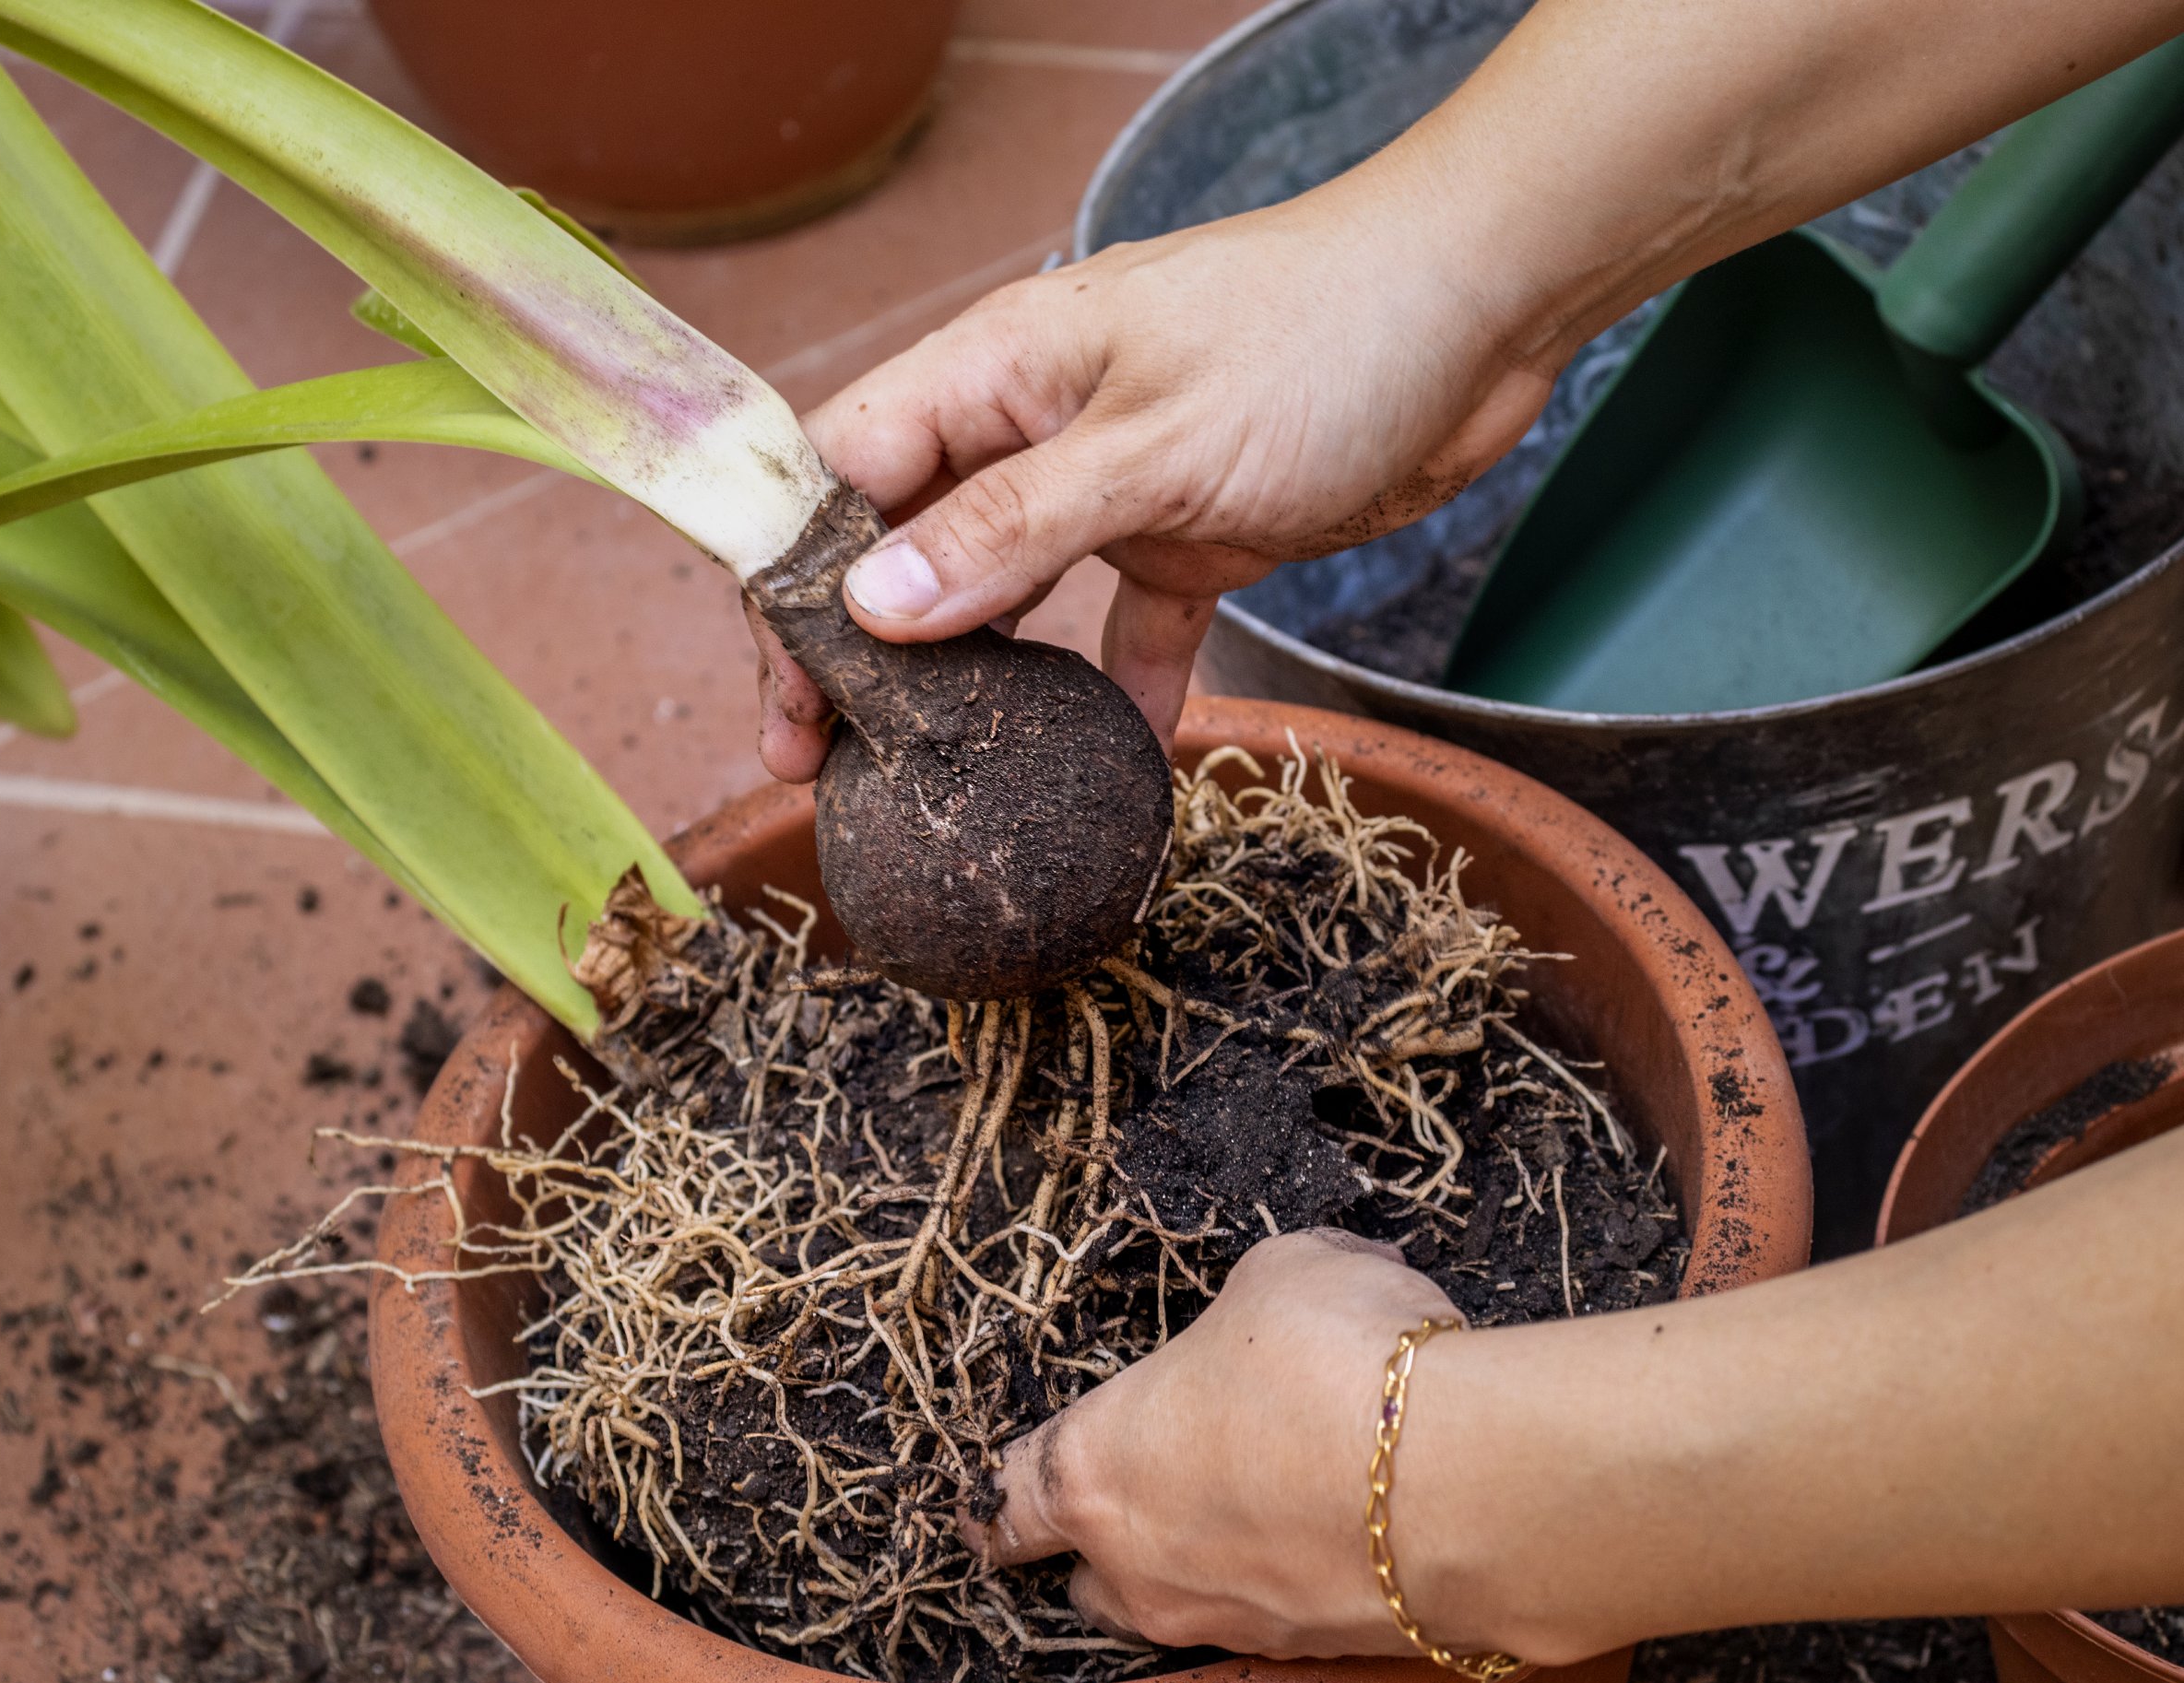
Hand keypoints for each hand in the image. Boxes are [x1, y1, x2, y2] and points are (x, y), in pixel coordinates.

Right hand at [750, 163, 1561, 780]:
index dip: (797, 580)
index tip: (787, 690)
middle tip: (824, 764)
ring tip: (925, 780)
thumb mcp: (1152, 446)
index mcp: (997, 371)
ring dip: (968, 679)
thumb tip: (873, 606)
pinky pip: (1128, 623)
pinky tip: (1114, 764)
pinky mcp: (1190, 531)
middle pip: (906, 542)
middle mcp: (1035, 425)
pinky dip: (1117, 689)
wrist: (1482, 315)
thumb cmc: (1319, 340)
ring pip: (1005, 589)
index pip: (845, 471)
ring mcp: (1110, 483)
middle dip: (861, 652)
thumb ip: (1013, 527)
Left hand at [963, 1228, 1479, 1659]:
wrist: (1461, 1483)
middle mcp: (1139, 1567)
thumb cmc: (1336, 1360)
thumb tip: (1286, 1305)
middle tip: (1160, 1484)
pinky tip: (1351, 1525)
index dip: (1001, 1492)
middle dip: (1106, 1539)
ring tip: (1273, 1496)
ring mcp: (1225, 1625)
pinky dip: (1298, 1579)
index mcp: (1095, 1466)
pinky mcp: (1312, 1658)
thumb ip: (1249, 1303)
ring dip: (1207, 1561)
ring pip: (1180, 1607)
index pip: (1009, 1497)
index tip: (996, 1494)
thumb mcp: (1279, 1275)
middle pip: (1086, 1574)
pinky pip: (1279, 1617)